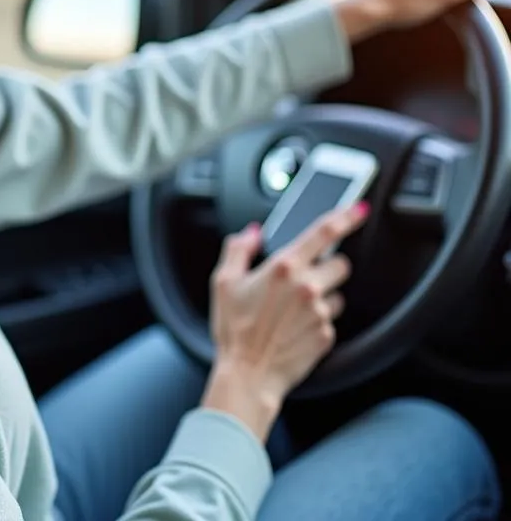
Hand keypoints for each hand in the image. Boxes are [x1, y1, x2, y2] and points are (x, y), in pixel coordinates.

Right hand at [200, 202, 369, 440]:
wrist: (249, 375)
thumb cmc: (233, 330)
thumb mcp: (223, 282)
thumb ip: (238, 249)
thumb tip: (251, 233)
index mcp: (283, 267)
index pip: (324, 232)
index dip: (346, 216)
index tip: (360, 208)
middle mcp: (307, 286)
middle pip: (340, 264)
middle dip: (327, 266)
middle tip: (304, 276)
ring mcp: (320, 312)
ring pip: (336, 292)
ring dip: (322, 294)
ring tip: (293, 308)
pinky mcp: (327, 335)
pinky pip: (330, 318)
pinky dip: (317, 319)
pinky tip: (294, 327)